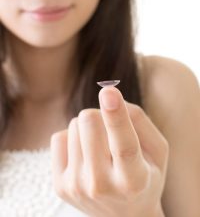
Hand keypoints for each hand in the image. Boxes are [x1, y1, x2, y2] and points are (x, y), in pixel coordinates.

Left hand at [50, 86, 168, 216]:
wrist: (124, 215)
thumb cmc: (145, 176)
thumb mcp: (157, 151)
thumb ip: (139, 120)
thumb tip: (110, 98)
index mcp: (134, 180)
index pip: (124, 146)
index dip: (116, 117)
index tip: (109, 91)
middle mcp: (102, 186)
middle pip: (89, 123)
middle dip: (100, 115)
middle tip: (109, 130)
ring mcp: (77, 187)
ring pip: (74, 126)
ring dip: (88, 127)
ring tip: (100, 146)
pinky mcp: (60, 185)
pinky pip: (59, 137)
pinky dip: (74, 138)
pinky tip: (85, 153)